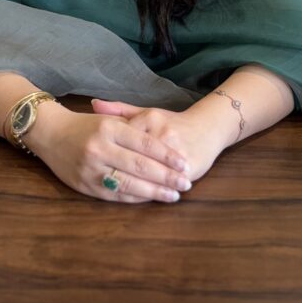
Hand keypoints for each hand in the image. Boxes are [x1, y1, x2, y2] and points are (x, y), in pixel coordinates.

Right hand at [28, 103, 192, 203]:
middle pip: (140, 165)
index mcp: (109, 127)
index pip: (145, 143)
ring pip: (129, 183)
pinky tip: (151, 198)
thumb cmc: (86, 125)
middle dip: (166, 176)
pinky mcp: (86, 186)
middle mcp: (100, 148)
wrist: (50, 134)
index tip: (184, 164)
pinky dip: (136, 198)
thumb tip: (166, 143)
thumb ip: (133, 126)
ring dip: (154, 191)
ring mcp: (92, 169)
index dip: (166, 156)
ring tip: (174, 194)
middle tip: (186, 182)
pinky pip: (116, 194)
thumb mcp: (108, 118)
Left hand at [90, 99, 224, 180]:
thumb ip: (119, 110)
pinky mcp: (189, 165)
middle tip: (100, 179)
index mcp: (150, 117)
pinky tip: (145, 198)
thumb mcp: (145, 113)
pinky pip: (166, 183)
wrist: (207, 127)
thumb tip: (94, 104)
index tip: (95, 160)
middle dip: (117, 171)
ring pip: (150, 173)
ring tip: (114, 193)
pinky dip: (156, 191)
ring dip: (135, 186)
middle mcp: (162, 132)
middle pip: (135, 159)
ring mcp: (176, 150)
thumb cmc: (171, 123)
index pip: (123, 138)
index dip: (109, 152)